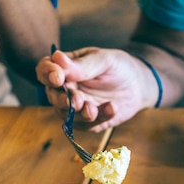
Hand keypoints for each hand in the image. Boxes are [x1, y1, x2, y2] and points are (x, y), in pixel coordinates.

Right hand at [36, 47, 157, 131]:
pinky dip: (100, 118)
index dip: (47, 74)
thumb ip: (82, 65)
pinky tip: (112, 107)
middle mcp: (65, 88)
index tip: (58, 78)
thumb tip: (57, 59)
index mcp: (64, 68)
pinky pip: (87, 125)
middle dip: (62, 101)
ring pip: (66, 115)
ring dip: (80, 114)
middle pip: (52, 96)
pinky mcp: (88, 122)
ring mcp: (75, 107)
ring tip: (94, 109)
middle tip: (77, 101)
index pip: (45, 70)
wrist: (138, 85)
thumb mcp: (103, 60)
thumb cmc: (118, 67)